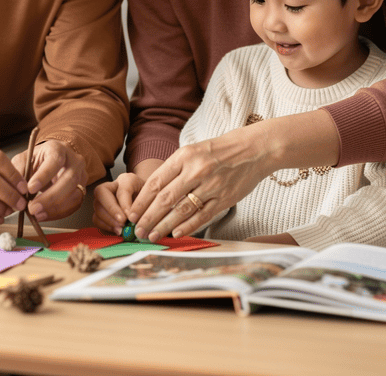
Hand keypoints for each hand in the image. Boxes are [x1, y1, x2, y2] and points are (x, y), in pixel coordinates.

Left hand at [13, 140, 87, 222]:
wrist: (53, 160)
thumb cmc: (38, 160)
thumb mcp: (24, 159)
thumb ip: (18, 171)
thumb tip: (15, 191)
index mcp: (58, 149)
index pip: (55, 160)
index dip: (44, 175)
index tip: (30, 188)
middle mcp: (74, 161)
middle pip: (69, 180)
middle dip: (50, 197)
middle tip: (33, 208)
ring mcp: (81, 176)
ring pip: (75, 195)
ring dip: (55, 208)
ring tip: (37, 214)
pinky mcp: (82, 190)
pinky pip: (74, 205)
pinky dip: (59, 213)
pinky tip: (44, 215)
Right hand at [92, 172, 145, 233]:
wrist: (145, 205)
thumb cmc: (148, 201)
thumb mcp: (150, 199)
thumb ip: (142, 206)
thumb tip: (132, 220)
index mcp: (126, 180)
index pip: (122, 188)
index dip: (125, 203)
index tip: (131, 216)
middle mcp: (111, 186)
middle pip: (102, 193)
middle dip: (112, 209)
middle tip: (122, 222)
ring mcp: (102, 198)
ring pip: (97, 206)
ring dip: (108, 219)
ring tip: (120, 229)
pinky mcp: (99, 212)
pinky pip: (96, 219)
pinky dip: (105, 226)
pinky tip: (116, 231)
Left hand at [130, 109, 338, 240]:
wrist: (253, 149)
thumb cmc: (218, 151)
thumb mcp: (193, 151)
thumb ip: (174, 170)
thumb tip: (152, 193)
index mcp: (184, 156)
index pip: (156, 182)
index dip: (141, 201)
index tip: (131, 214)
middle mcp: (196, 170)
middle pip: (165, 199)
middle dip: (148, 217)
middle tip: (137, 231)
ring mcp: (211, 185)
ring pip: (182, 210)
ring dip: (164, 225)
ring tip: (152, 236)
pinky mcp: (225, 198)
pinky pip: (202, 216)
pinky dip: (188, 226)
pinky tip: (176, 234)